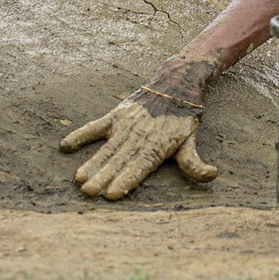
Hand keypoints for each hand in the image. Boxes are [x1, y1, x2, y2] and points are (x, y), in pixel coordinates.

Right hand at [60, 69, 217, 199]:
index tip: (112, 194)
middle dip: (103, 178)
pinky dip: (80, 135)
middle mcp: (138, 137)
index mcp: (156, 147)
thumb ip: (194, 162)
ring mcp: (124, 125)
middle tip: (88, 193)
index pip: (139, 168)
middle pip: (118, 162)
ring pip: (106, 149)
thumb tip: (212, 174)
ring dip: (92, 164)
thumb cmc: (182, 120)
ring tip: (79, 180)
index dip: (126, 181)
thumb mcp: (191, 142)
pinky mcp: (116, 116)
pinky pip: (95, 127)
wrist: (175, 85)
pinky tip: (65, 146)